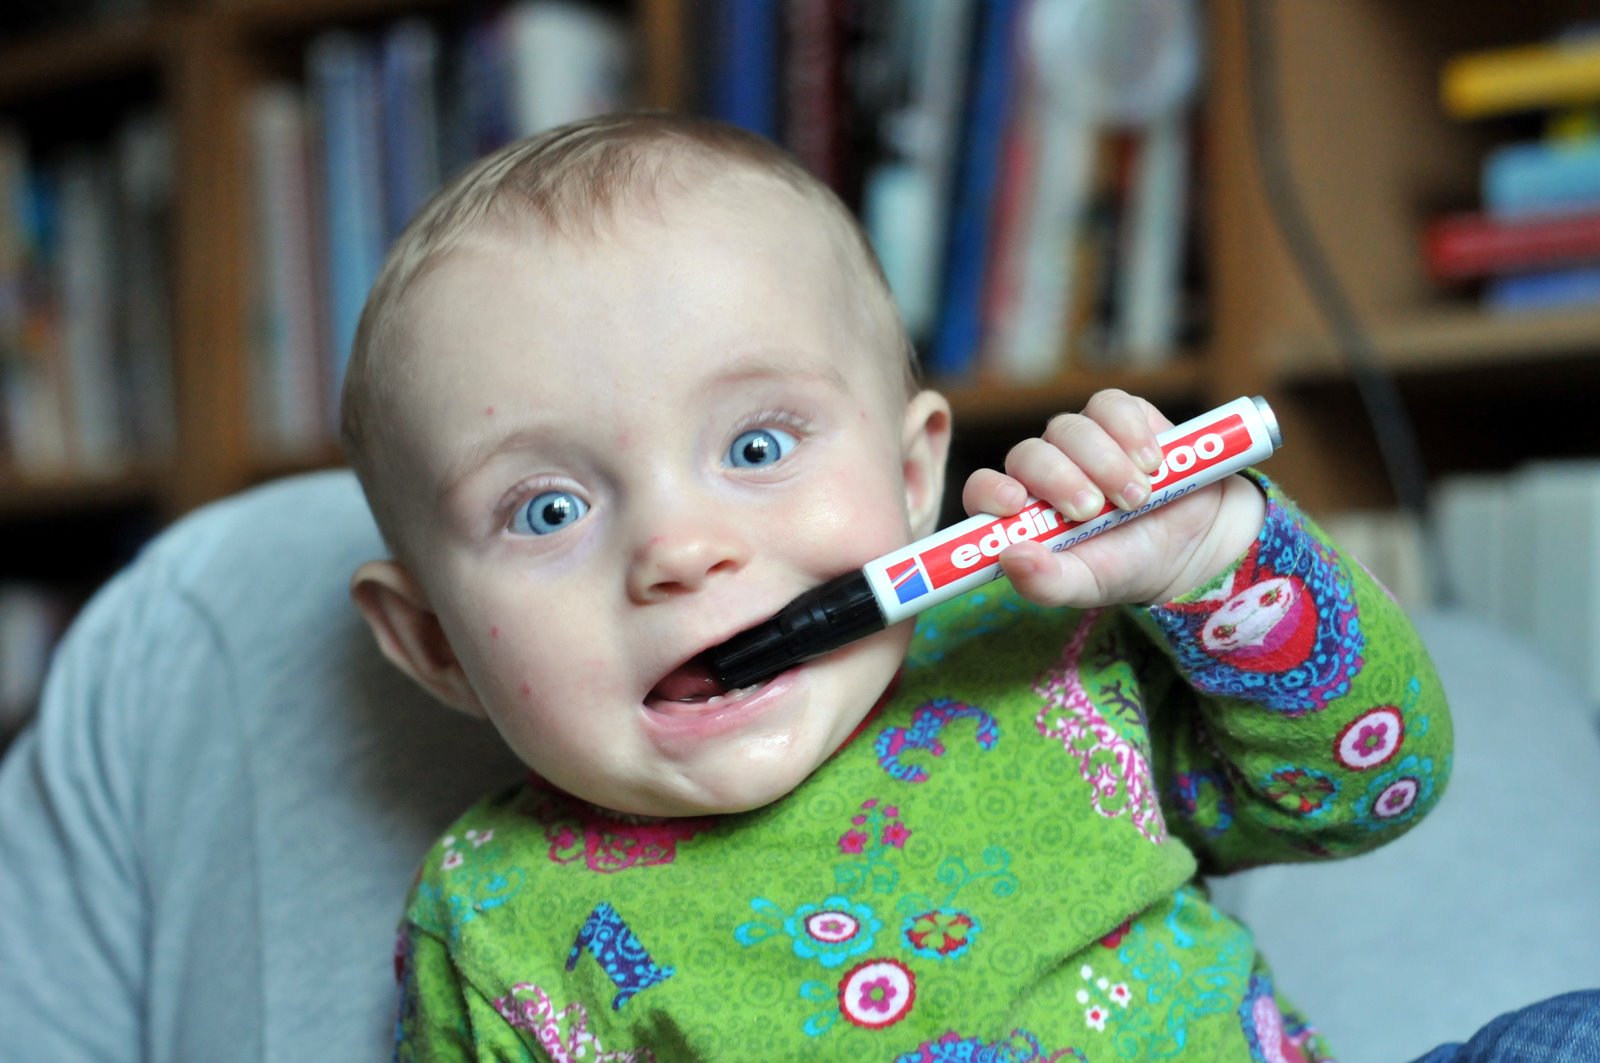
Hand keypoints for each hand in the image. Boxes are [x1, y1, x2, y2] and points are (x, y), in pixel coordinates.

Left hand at [961, 389, 1265, 606]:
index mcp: (1024, 510)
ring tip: (1137, 496)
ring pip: (1070, 429)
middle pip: (1029, 454)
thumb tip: (1009, 558)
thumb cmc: (1126, 565)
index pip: (983, 489)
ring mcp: (1080, 439)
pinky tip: (1152, 461)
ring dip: (1103, 462)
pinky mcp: (1119, 416)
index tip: (1015, 503)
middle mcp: (1044, 468)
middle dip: (1060, 480)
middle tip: (1093, 509)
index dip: (991, 490)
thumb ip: (1046, 583)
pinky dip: (1130, 431)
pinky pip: (1110, 405)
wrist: (1194, 542)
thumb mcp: (1088, 585)